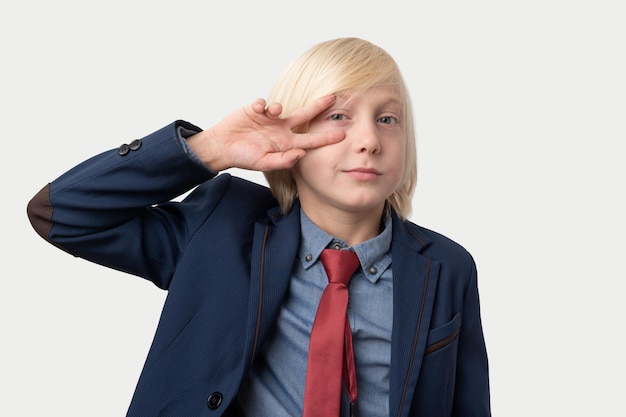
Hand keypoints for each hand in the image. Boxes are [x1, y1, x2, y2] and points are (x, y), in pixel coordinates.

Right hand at [188, 95, 344, 171]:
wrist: (222, 147)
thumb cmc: (243, 157)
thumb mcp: (264, 163)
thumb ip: (283, 160)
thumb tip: (301, 154)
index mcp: (285, 143)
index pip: (310, 139)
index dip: (325, 137)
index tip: (342, 134)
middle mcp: (280, 129)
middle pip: (304, 115)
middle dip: (319, 107)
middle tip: (334, 98)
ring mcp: (268, 119)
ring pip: (282, 107)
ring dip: (279, 108)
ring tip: (273, 112)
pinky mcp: (255, 110)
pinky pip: (263, 103)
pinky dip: (262, 105)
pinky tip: (257, 110)